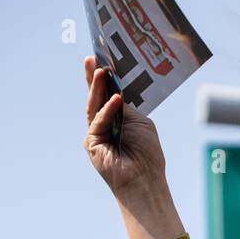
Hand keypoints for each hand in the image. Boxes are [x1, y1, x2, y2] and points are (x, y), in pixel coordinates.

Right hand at [83, 56, 166, 201]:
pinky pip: (99, 121)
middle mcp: (105, 124)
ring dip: (97, 87)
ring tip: (100, 70)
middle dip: (94, 78)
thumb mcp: (140, 123)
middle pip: (97, 97)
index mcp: (118, 119)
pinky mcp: (92, 142)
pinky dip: (108, 110)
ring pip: (94, 106)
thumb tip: (115, 92)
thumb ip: (126, 108)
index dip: (105, 79)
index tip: (104, 60)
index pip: (109, 95)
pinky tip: (115, 99)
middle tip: (92, 58)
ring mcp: (96, 133)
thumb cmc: (147, 154)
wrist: (144, 180)